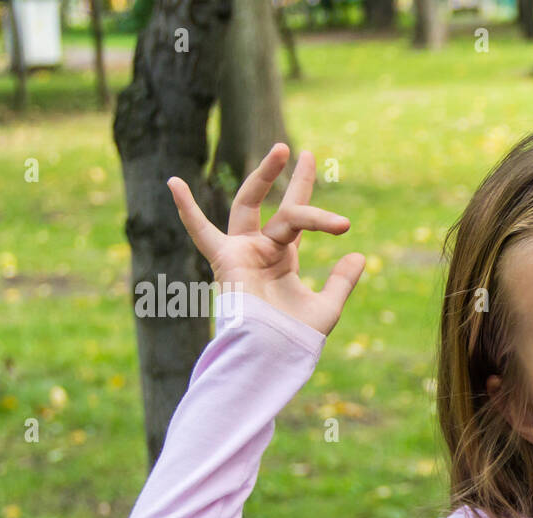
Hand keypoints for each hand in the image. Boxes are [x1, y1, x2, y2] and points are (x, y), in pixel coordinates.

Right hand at [166, 143, 364, 336]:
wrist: (275, 354)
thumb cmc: (297, 337)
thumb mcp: (327, 307)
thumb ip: (341, 281)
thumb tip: (359, 255)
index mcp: (282, 258)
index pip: (297, 219)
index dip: (307, 193)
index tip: (318, 167)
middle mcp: (261, 250)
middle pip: (279, 207)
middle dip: (295, 181)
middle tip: (309, 153)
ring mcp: (241, 252)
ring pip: (253, 207)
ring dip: (264, 176)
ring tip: (283, 149)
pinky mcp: (225, 259)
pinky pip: (201, 232)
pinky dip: (186, 210)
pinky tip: (174, 182)